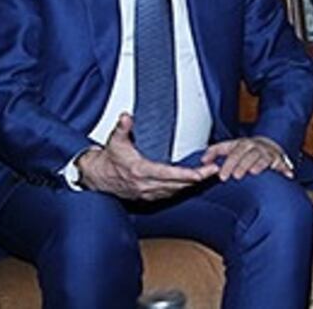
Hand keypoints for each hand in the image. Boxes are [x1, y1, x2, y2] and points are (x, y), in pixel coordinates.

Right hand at [77, 113, 217, 200]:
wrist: (97, 177)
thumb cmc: (108, 158)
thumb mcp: (114, 140)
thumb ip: (122, 128)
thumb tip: (126, 117)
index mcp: (140, 171)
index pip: (168, 174)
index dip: (186, 174)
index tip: (201, 173)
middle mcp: (145, 185)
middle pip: (176, 184)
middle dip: (197, 178)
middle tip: (215, 171)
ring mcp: (147, 192)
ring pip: (175, 191)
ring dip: (192, 184)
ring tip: (209, 175)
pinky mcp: (148, 196)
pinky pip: (169, 194)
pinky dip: (182, 189)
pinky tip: (193, 183)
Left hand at [201, 136, 293, 180]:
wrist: (267, 145)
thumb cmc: (245, 149)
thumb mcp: (230, 146)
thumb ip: (215, 151)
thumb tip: (202, 159)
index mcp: (242, 144)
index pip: (234, 152)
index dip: (228, 163)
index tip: (222, 175)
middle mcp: (255, 147)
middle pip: (247, 155)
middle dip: (241, 165)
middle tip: (235, 176)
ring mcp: (267, 153)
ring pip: (262, 158)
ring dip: (259, 165)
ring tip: (253, 172)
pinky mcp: (278, 160)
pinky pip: (282, 164)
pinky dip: (284, 170)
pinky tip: (286, 175)